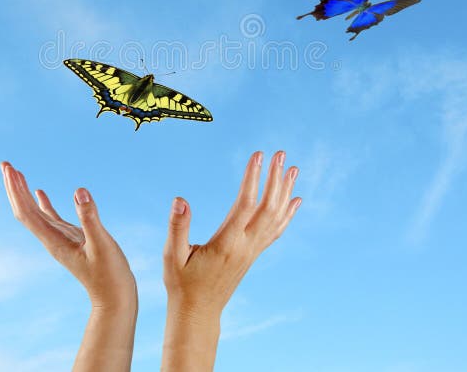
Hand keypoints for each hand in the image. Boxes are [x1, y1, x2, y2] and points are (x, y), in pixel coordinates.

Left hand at [0, 161, 136, 310]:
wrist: (114, 297)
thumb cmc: (109, 274)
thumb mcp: (102, 244)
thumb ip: (91, 218)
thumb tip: (79, 190)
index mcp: (54, 241)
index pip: (27, 213)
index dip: (17, 191)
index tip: (10, 170)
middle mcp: (52, 239)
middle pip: (25, 210)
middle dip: (14, 187)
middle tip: (4, 164)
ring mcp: (60, 238)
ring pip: (35, 212)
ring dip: (24, 192)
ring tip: (15, 173)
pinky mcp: (71, 238)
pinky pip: (51, 217)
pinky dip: (42, 203)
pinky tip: (39, 192)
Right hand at [163, 150, 300, 316]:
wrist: (199, 312)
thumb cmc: (182, 283)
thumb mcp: (172, 256)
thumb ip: (177, 227)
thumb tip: (180, 199)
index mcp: (226, 243)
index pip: (245, 204)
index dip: (253, 178)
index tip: (257, 154)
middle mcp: (245, 246)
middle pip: (268, 207)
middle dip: (275, 178)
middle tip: (281, 153)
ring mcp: (252, 250)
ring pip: (276, 217)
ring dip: (284, 191)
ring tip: (293, 168)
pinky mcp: (253, 254)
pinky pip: (276, 230)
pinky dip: (288, 213)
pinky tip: (295, 199)